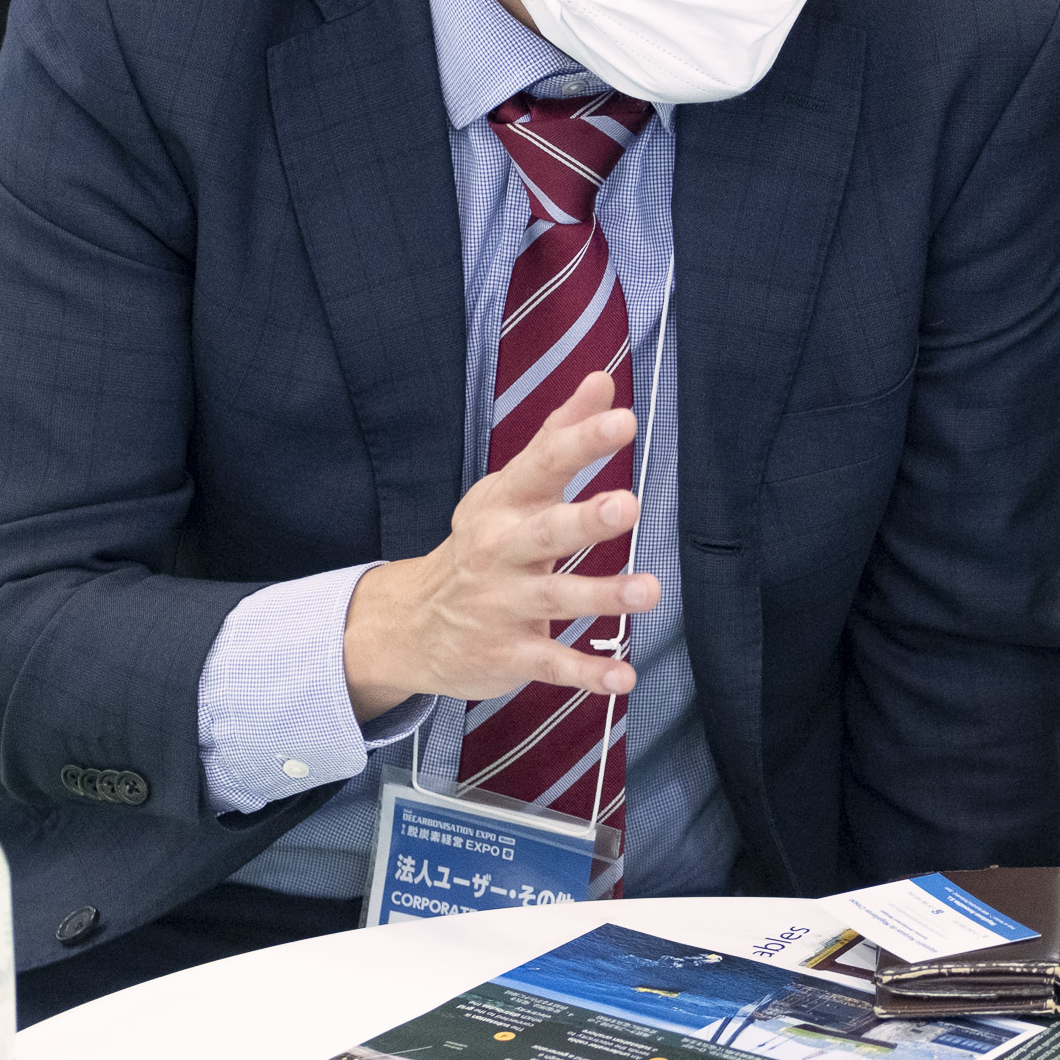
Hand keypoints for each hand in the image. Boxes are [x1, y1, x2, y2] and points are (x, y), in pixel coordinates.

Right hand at [341, 372, 655, 720]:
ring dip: (602, 595)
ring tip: (650, 590)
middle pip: (545, 532)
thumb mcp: (512, 487)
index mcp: (506, 503)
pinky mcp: (507, 653)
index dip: (582, 442)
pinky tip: (624, 678)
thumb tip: (602, 381)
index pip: (544, 465)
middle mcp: (502, 550)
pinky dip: (586, 673)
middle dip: (584, 519)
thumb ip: (560, 435)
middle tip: (628, 507)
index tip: (623, 420)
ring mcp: (503, 604)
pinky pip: (550, 664)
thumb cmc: (483, 544)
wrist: (409, 625)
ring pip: (555, 598)